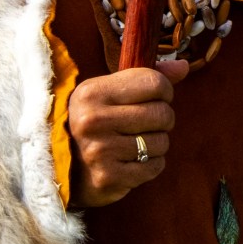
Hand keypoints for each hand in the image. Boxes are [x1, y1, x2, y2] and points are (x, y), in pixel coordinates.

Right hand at [70, 59, 191, 207]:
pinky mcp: (109, 177)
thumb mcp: (109, 92)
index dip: (164, 91)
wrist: (59, 167)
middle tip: (144, 125)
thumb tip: (184, 66)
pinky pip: (154, 166)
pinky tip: (132, 160)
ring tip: (134, 143)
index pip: (155, 82)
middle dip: (162, 120)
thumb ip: (147, 78)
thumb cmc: (93, 122)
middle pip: (162, 113)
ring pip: (161, 142)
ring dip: (155, 144)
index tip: (154, 98)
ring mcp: (100, 151)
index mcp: (92, 92)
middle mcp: (93, 120)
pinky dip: (150, 165)